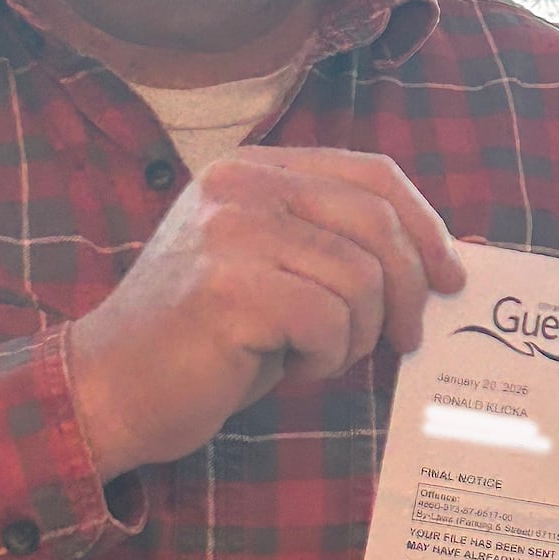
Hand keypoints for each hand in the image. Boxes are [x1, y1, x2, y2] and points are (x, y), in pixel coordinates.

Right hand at [67, 147, 464, 479]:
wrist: (107, 390)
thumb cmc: (207, 340)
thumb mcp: (279, 271)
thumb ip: (343, 248)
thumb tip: (451, 259)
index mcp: (256, 169)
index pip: (371, 173)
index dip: (424, 223)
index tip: (451, 274)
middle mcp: (242, 185)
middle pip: (376, 220)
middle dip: (409, 287)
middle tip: (407, 338)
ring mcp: (232, 231)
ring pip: (359, 277)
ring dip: (355, 335)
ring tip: (313, 355)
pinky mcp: (229, 288)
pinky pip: (328, 322)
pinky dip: (325, 359)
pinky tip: (285, 368)